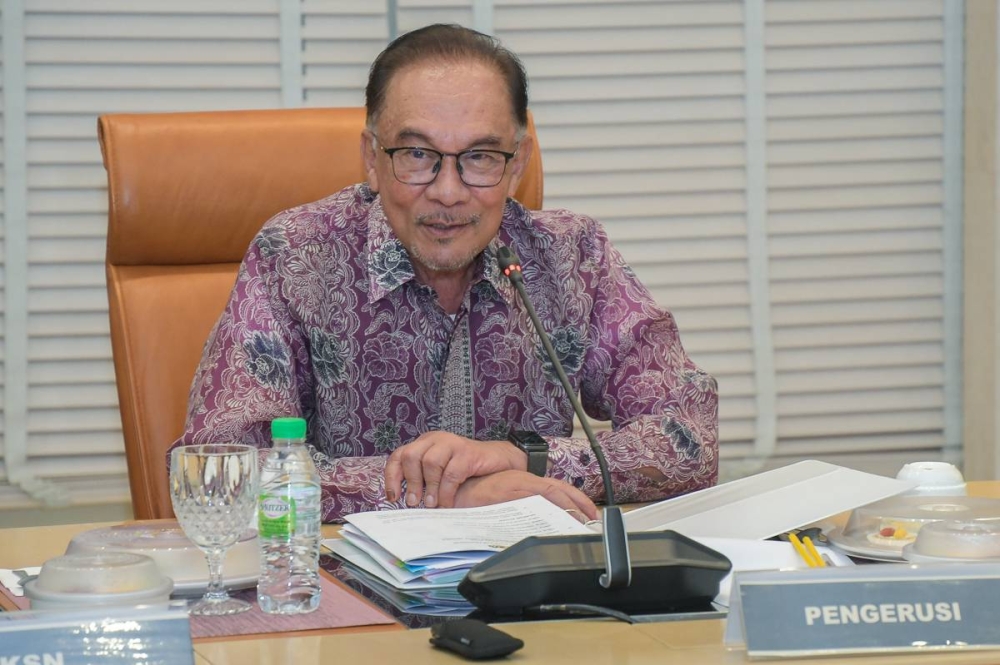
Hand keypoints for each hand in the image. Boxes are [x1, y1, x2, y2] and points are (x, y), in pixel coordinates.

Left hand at [384, 431, 524, 508]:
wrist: (498, 461)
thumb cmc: (466, 470)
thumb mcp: (440, 473)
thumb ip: (425, 481)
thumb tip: (408, 504)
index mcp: (424, 444)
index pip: (399, 456)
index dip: (392, 477)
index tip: (393, 497)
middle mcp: (435, 440)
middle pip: (411, 456)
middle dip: (411, 482)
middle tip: (414, 503)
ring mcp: (451, 443)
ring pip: (430, 463)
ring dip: (429, 487)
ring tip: (431, 504)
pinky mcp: (467, 452)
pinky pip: (451, 473)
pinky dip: (447, 492)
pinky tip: (448, 503)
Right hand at [453, 470, 598, 520]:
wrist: (451, 492)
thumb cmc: (472, 499)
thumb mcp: (501, 502)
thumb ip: (519, 508)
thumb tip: (538, 525)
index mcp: (522, 481)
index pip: (556, 488)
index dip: (575, 499)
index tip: (589, 512)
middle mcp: (523, 479)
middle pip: (559, 490)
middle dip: (579, 504)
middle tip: (593, 519)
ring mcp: (518, 484)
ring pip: (552, 494)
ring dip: (569, 508)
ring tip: (582, 522)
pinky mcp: (510, 490)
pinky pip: (537, 498)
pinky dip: (552, 507)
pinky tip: (559, 519)